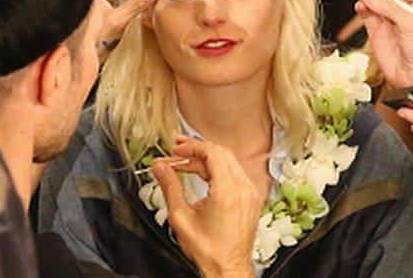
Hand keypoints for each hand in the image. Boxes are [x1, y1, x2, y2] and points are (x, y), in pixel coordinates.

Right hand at [152, 137, 261, 277]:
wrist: (228, 267)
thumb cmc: (208, 250)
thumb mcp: (181, 218)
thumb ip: (170, 187)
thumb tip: (160, 168)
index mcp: (227, 192)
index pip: (212, 153)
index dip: (192, 147)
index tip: (176, 149)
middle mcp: (243, 189)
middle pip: (221, 153)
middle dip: (198, 148)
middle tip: (177, 149)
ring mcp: (250, 193)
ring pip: (229, 161)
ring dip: (207, 158)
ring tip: (186, 160)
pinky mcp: (251, 198)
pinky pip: (235, 173)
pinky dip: (218, 169)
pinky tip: (202, 173)